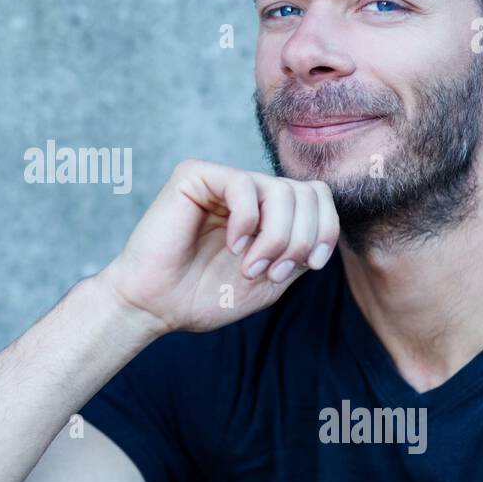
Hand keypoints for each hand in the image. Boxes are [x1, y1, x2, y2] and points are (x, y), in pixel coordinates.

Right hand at [98, 159, 338, 333]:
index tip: (308, 266)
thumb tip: (325, 228)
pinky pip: (244, 186)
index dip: (324, 230)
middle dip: (299, 240)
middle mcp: (249, 190)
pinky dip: (246, 222)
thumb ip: (301, 251)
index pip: (317, 197)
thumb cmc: (206, 296)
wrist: (157, 306)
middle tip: (270, 273)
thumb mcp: (272, 279)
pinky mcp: (196, 175)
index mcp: (268, 211)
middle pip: (307, 192)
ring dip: (275, 238)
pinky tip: (232, 245)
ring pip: (281, 190)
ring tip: (249, 266)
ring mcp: (224, 180)